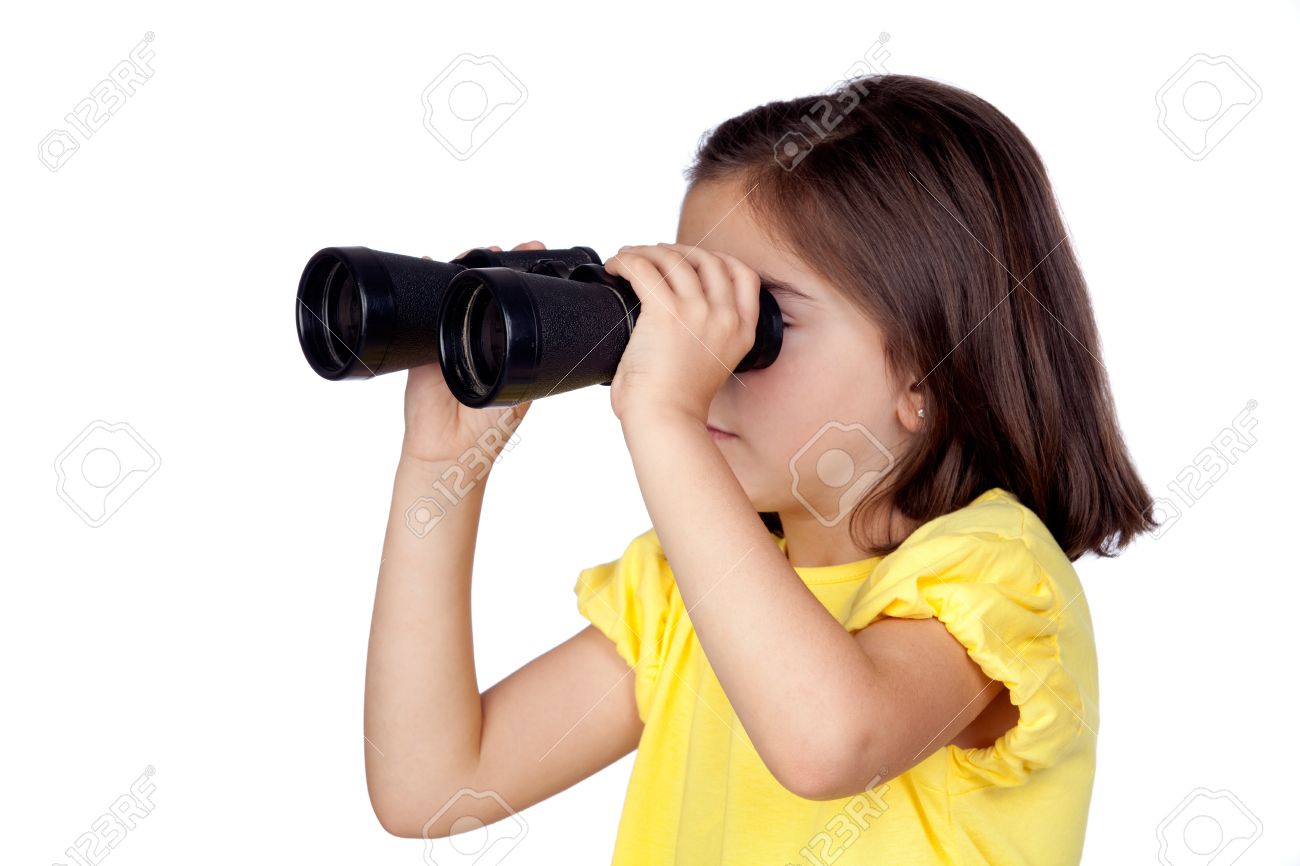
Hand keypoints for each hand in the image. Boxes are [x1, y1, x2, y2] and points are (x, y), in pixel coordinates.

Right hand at [400, 241, 545, 465]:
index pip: (517, 299)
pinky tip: (430, 260)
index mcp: (505, 344)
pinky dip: (426, 281)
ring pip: (457, 291)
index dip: (527, 274)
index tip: (538, 253)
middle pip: (485, 287)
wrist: (451, 448)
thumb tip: (559, 338)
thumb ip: (533, 365)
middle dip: (498, 262)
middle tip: (516, 248)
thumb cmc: (489, 427)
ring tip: (484, 250)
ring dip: (466, 265)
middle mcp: (478, 334)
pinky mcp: (423, 341)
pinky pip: (424, 307)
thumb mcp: (523, 390)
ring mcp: (449, 334)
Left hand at [604, 243, 761, 423]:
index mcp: (742, 331)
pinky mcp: (666, 313)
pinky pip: (644, 269)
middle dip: (678, 250)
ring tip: (628, 258)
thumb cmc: (676, 404)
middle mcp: (725, 317)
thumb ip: (703, 335)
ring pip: (674, 259)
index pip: (743, 274)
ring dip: (648, 252)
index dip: (717, 258)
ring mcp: (698, 312)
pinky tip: (616, 266)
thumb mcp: (709, 363)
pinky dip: (627, 260)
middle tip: (653, 256)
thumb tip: (672, 314)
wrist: (666, 421)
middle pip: (707, 258)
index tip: (691, 259)